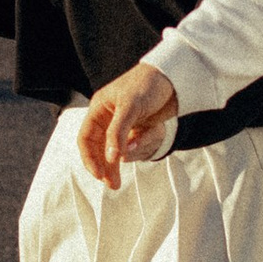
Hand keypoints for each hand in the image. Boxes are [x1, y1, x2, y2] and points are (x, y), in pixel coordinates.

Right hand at [79, 64, 177, 182]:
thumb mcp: (130, 107)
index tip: (99, 175)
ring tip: (129, 166)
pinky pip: (136, 145)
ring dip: (123, 159)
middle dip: (106, 166)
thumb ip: (118, 133)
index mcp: (100, 109)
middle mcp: (109, 118)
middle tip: (114, 184)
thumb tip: (112, 159)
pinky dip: (140, 147)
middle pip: (100, 149)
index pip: (86, 138)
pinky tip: (146, 141)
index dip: (89, 158)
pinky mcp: (139, 129)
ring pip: (118, 150)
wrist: (176, 77)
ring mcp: (125, 125)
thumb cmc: (148, 83)